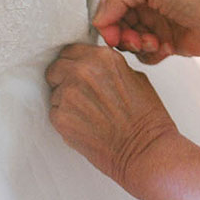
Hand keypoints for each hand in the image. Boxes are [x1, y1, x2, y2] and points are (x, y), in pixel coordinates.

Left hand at [46, 43, 179, 192]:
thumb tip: (92, 67)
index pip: (71, 50)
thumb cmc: (146, 117)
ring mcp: (68, 94)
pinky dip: (65, 118)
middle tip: (79, 93)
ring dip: (65, 100)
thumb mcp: (135, 78)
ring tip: (88, 113)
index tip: (78, 71)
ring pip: (54, 92)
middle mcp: (82, 72)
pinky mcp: (60, 117)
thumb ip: (109, 68)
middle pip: (56, 67)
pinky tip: (84, 124)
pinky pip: (54, 112)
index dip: (74, 62)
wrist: (145, 149)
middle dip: (64, 78)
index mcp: (102, 58)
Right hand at [92, 0, 199, 64]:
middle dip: (122, 36)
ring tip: (156, 44)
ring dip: (138, 46)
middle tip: (137, 41)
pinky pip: (147, 54)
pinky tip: (167, 50)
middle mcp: (151, 1)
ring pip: (131, 40)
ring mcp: (161, 22)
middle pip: (118, 24)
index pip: (111, 3)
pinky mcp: (170, 43)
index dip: (107, 21)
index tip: (111, 36)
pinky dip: (152, 55)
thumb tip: (99, 19)